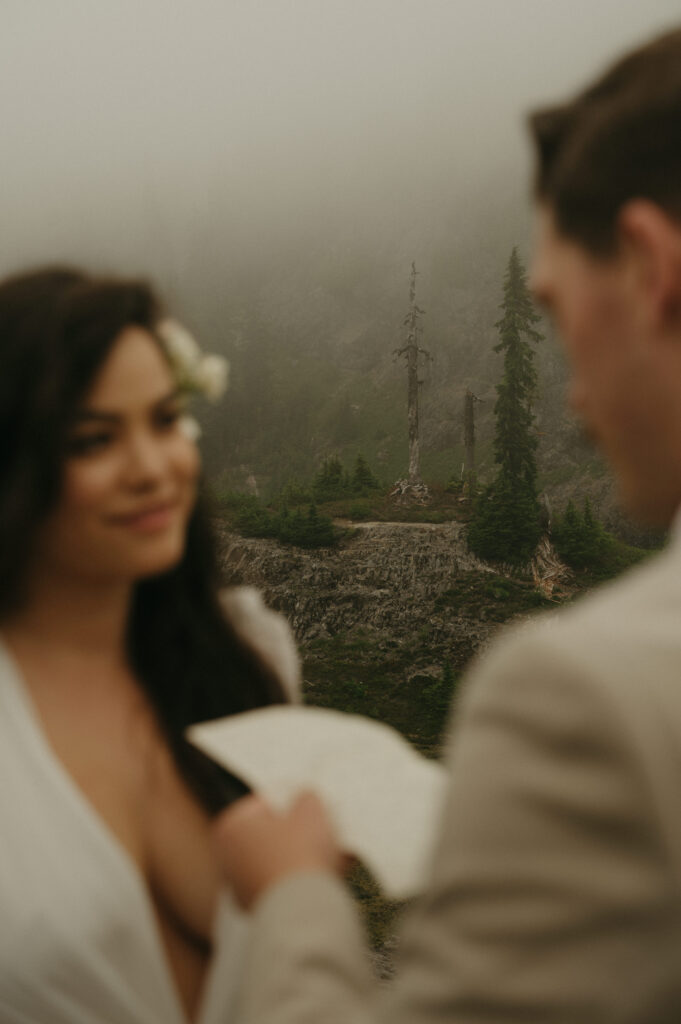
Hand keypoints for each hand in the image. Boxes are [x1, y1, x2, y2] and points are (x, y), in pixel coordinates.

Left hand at [213, 790, 345, 909]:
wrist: (302, 910)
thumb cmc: (300, 854)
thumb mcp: (310, 810)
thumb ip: (305, 797)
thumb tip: (305, 799)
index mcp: (231, 827)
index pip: (265, 804)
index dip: (293, 803)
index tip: (311, 808)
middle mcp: (228, 859)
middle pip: (272, 835)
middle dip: (300, 833)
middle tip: (323, 829)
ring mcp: (242, 888)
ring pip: (280, 861)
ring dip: (305, 856)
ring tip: (333, 854)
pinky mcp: (260, 910)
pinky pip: (286, 886)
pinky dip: (303, 880)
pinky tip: (328, 877)